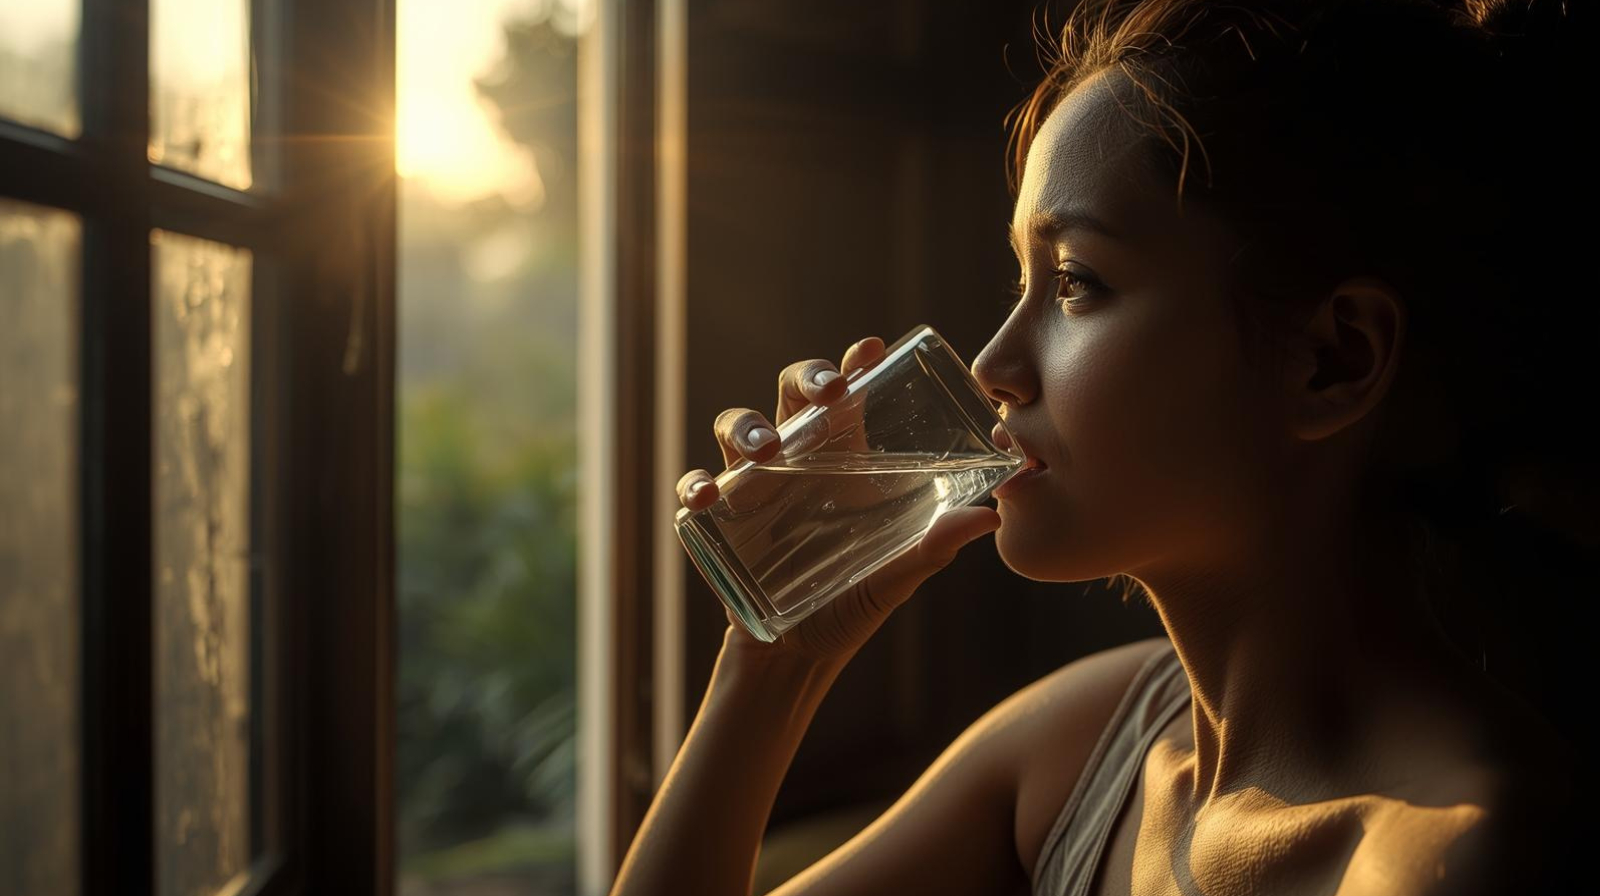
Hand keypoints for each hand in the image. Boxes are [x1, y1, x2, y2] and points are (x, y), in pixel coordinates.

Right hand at [676, 335, 1001, 666]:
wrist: (797, 658)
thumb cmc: (851, 606)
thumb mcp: (896, 577)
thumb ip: (934, 547)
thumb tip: (990, 517)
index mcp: (842, 459)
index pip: (845, 395)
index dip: (853, 364)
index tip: (870, 349)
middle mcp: (795, 460)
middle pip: (789, 393)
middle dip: (804, 378)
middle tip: (828, 391)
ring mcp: (750, 485)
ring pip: (736, 425)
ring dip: (748, 426)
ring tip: (768, 450)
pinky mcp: (717, 520)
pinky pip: (695, 486)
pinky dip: (694, 484)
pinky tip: (706, 497)